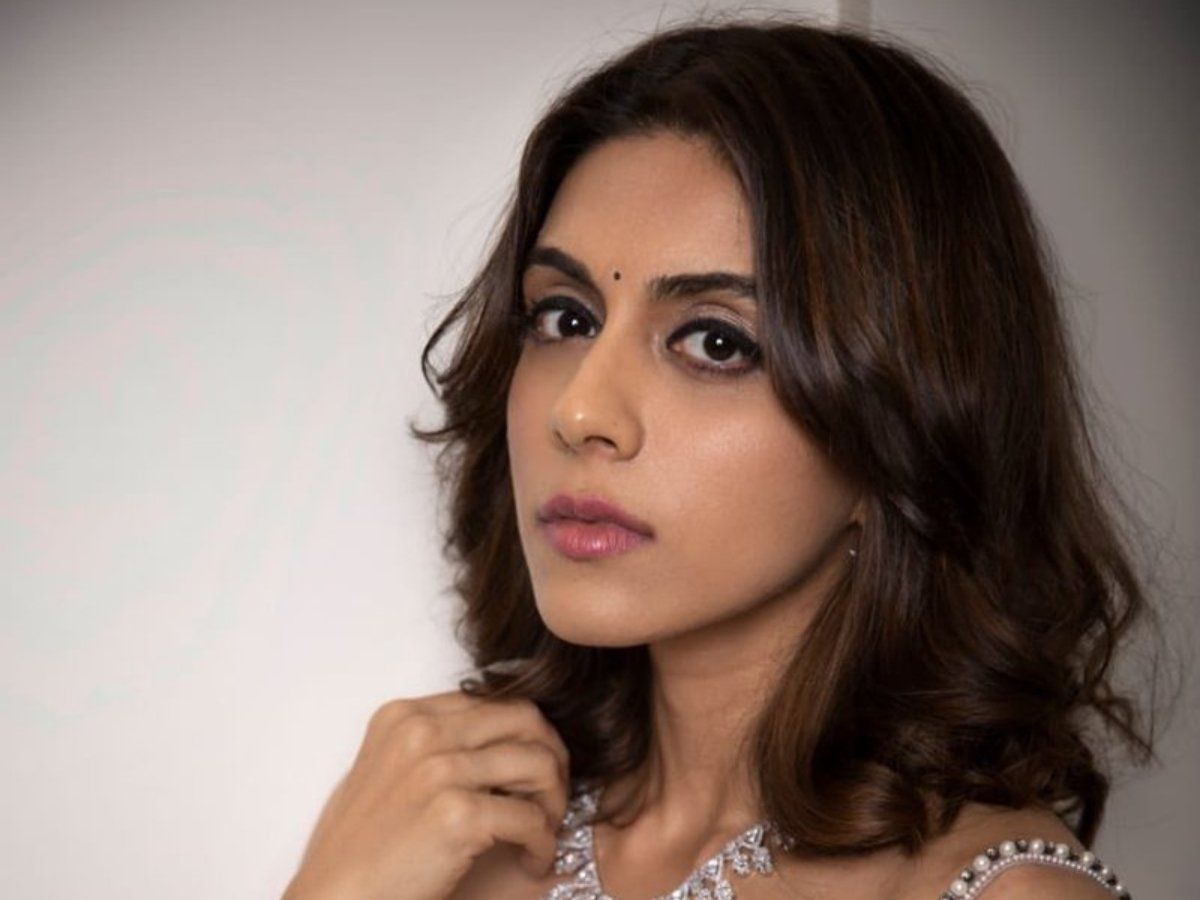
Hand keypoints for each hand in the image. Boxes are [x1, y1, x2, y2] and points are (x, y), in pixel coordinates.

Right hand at [283, 689, 569, 899]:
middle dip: (552, 757)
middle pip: (525, 720)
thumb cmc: (357, 853)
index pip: (494, 701)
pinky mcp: (457, 814)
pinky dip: (542, 842)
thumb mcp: (385, 774)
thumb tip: (491, 742)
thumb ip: (430, 747)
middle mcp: (421, 731)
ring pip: (539, 764)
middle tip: (552, 797)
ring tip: (543, 832)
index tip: (532, 771)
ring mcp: (439, 769)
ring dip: (554, 802)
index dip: (526, 735)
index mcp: (404, 716)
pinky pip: (531, 818)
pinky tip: (532, 861)